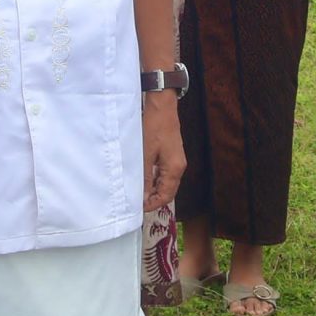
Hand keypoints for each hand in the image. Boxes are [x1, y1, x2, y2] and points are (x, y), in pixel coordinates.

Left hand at [143, 93, 184, 211]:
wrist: (162, 107)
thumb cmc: (154, 127)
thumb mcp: (145, 154)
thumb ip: (144, 176)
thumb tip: (142, 196)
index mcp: (174, 169)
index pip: (166, 196)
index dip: (153, 204)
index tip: (139, 208)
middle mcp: (179, 167)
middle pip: (168, 191)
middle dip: (153, 199)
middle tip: (137, 202)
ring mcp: (177, 161)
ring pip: (166, 183)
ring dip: (153, 189)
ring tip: (138, 191)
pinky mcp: (172, 155)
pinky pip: (165, 174)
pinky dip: (155, 179)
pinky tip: (143, 178)